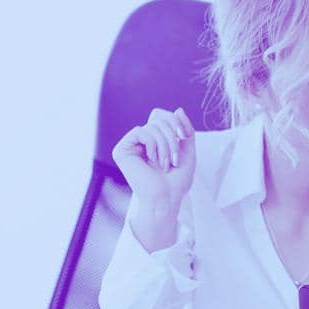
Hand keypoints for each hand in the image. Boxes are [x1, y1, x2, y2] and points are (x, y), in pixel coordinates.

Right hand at [112, 107, 195, 250]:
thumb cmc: (177, 179)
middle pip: (159, 119)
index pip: (163, 116)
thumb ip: (184, 129)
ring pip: (153, 126)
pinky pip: (142, 131)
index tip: (184, 136)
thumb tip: (178, 109)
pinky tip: (153, 160)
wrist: (167, 198)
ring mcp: (130, 145)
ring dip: (166, 145)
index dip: (175, 121)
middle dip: (173, 137)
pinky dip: (154, 145)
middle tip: (175, 159)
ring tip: (167, 164)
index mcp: (155, 139)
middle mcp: (140, 140)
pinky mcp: (121, 150)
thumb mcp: (188, 150)